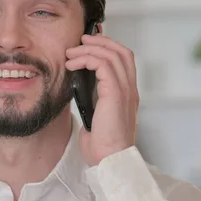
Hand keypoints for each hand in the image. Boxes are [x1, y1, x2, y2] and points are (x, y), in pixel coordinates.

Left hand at [65, 33, 138, 165]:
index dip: (108, 46)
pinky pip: (104, 66)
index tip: (88, 43)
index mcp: (127, 93)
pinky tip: (72, 65)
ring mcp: (125, 91)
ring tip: (71, 53)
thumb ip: (93, 99)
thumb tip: (79, 85)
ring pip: (113, 55)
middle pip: (122, 52)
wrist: (109, 160)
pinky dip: (87, 60)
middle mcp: (130, 89)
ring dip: (89, 49)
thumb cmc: (101, 144)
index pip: (123, 60)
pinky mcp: (116, 95)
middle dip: (100, 42)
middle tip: (79, 41)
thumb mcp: (95, 115)